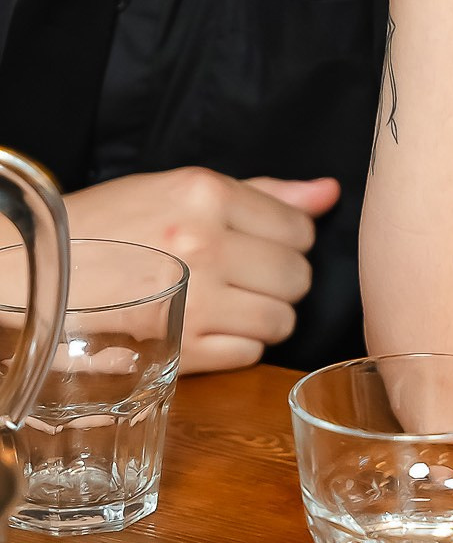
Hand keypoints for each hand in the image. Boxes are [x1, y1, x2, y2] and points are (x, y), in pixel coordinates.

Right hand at [63, 169, 338, 373]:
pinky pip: (250, 353)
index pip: (299, 229)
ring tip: (226, 303)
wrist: (34, 272)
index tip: (258, 245)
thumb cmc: (106, 226)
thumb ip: (261, 193)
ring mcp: (194, 301)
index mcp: (205, 195)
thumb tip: (328, 193)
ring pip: (282, 319)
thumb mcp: (175, 189)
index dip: (285, 241)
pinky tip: (207, 328)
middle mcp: (205, 246)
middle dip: (277, 280)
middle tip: (241, 276)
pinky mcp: (180, 349)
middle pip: (297, 277)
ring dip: (263, 316)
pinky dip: (237, 345)